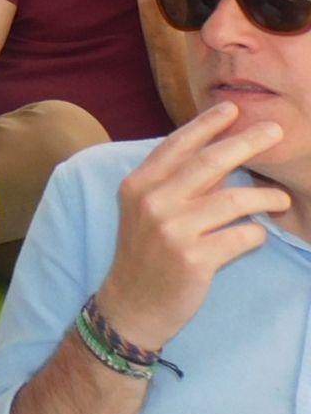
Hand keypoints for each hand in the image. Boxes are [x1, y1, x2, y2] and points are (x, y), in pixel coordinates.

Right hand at [94, 102, 288, 349]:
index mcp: (138, 185)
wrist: (132, 304)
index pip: (177, 145)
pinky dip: (256, 234)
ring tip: (281, 199)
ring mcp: (172, 230)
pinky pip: (242, 237)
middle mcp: (152, 202)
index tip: (231, 108)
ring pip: (234, 201)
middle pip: (210, 163)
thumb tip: (217, 157)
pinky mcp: (194, 259)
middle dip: (246, 143)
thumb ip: (174, 184)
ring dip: (265, 198)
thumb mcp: (146, 212)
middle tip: (274, 130)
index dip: (206, 124)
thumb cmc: (145, 254)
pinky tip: (257, 235)